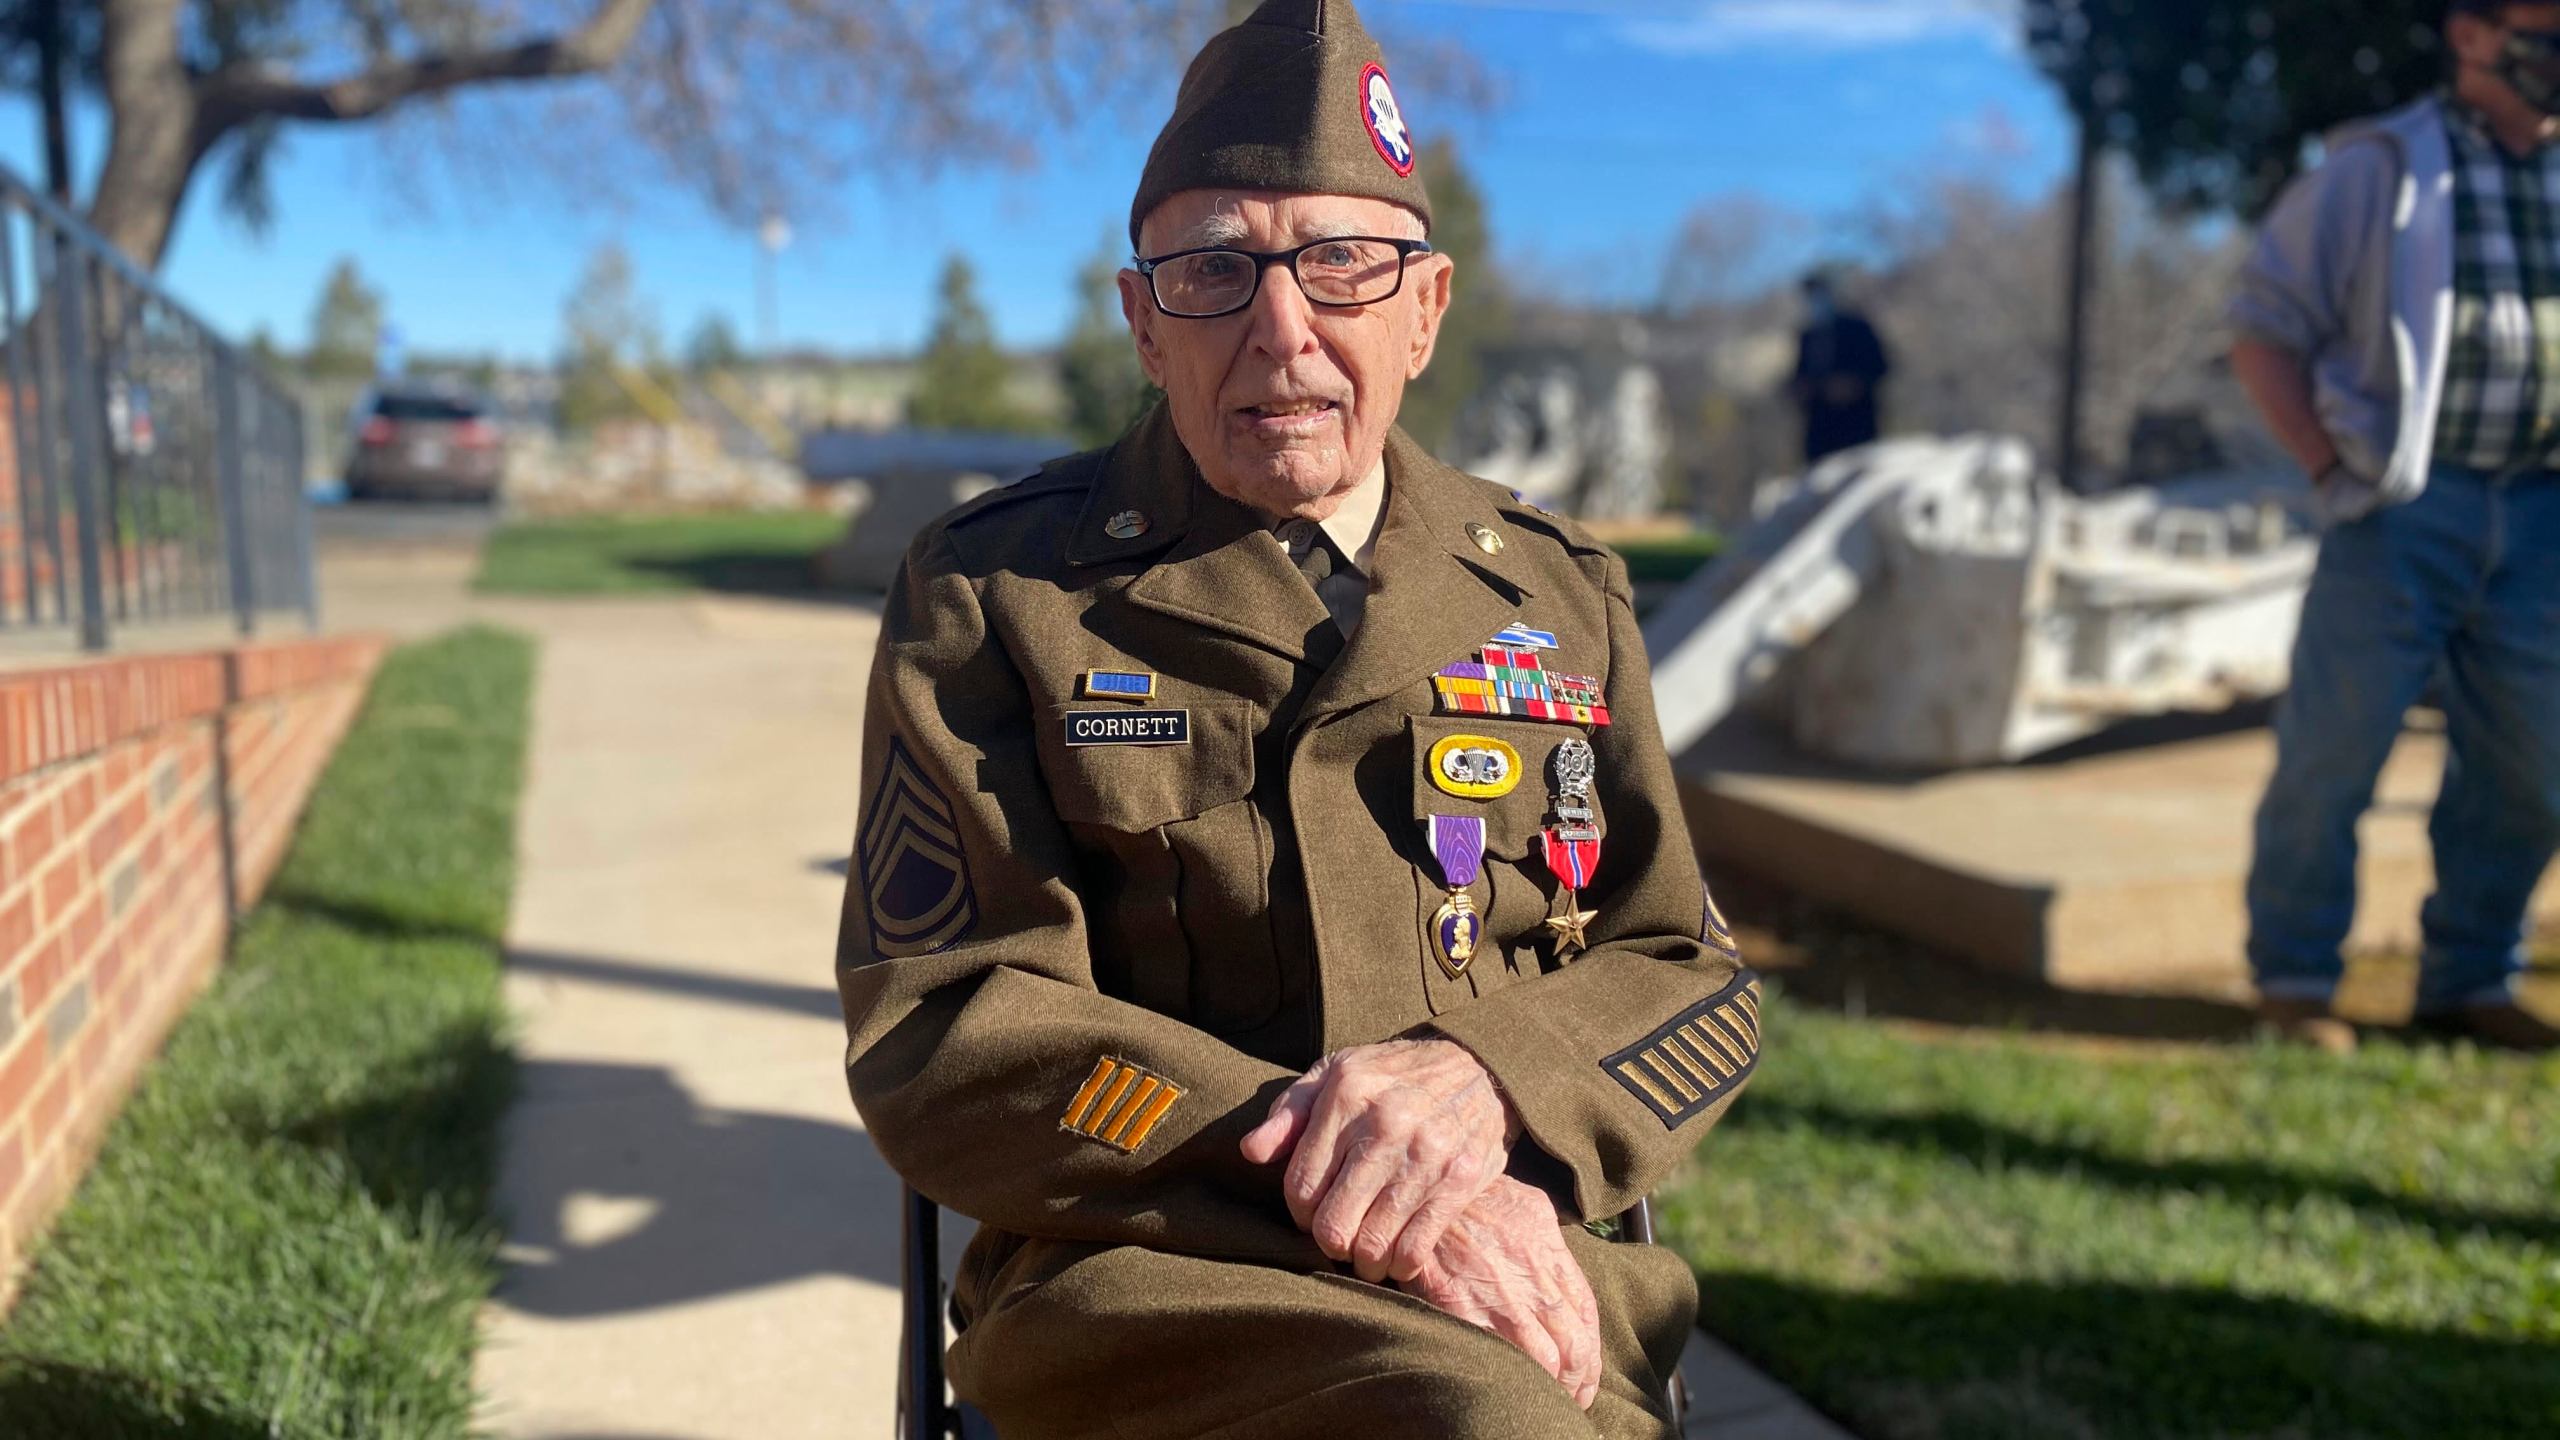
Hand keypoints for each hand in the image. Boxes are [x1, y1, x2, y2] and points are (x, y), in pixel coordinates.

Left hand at [1238, 1038, 1517, 1282]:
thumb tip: (1251, 1152)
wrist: (1480, 1067)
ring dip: (1364, 1262)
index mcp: (1347, 1094)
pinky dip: (1400, 1265)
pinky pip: (1416, 1247)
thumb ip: (1291, 1112)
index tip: (1313, 1215)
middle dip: (1330, 1243)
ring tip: (1366, 1254)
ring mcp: (1426, 1154)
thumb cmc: (1395, 1075)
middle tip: (1339, 1239)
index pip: (1302, 1185)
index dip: (1300, 1214)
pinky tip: (1397, 1257)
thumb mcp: (1338, 1072)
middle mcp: (1385, 1124)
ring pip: (1373, 1243)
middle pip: (1334, 1222)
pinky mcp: (1459, 1180)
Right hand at [1401, 1177, 1603, 1409]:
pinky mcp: (1465, 1311)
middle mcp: (1535, 1279)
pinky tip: (1508, 1386)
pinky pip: (1499, 1356)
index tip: (1586, 1374)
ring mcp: (1502, 1298)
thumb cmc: (1478, 1198)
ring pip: (1544, 1361)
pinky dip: (1510, 1377)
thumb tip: (1565, 1269)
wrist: (1429, 1191)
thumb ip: (1552, 1241)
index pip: (1588, 1317)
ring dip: (1549, 1386)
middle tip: (1571, 1396)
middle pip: (1574, 1347)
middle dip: (1577, 1381)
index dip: (1591, 1354)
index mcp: (1552, 1254)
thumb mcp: (1529, 1208)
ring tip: (1543, 1398)